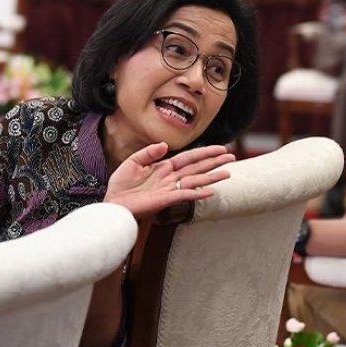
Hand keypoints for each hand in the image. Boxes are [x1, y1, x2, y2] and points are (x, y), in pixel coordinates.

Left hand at [104, 143, 234, 218]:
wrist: (113, 202)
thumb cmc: (121, 184)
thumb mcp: (133, 161)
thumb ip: (149, 152)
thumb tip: (164, 144)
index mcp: (164, 166)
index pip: (188, 157)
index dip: (204, 152)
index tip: (220, 148)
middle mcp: (170, 177)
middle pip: (197, 167)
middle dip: (214, 162)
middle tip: (231, 157)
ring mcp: (170, 189)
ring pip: (195, 180)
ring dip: (211, 177)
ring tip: (228, 173)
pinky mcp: (166, 200)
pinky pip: (184, 195)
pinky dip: (197, 192)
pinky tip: (210, 190)